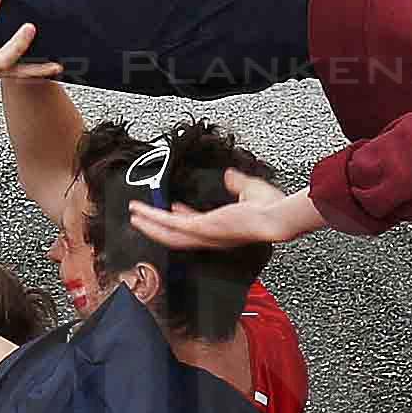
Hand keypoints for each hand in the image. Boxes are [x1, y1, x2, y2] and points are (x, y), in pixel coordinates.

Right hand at [129, 170, 320, 254]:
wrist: (277, 217)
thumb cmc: (271, 209)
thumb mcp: (251, 190)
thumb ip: (238, 183)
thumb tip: (231, 176)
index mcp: (222, 228)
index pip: (195, 226)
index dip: (182, 218)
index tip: (173, 208)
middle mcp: (211, 236)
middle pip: (176, 235)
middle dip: (157, 226)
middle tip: (142, 217)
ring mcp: (204, 234)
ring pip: (168, 233)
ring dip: (149, 224)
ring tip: (134, 215)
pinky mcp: (200, 228)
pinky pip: (170, 225)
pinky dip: (154, 219)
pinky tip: (141, 213)